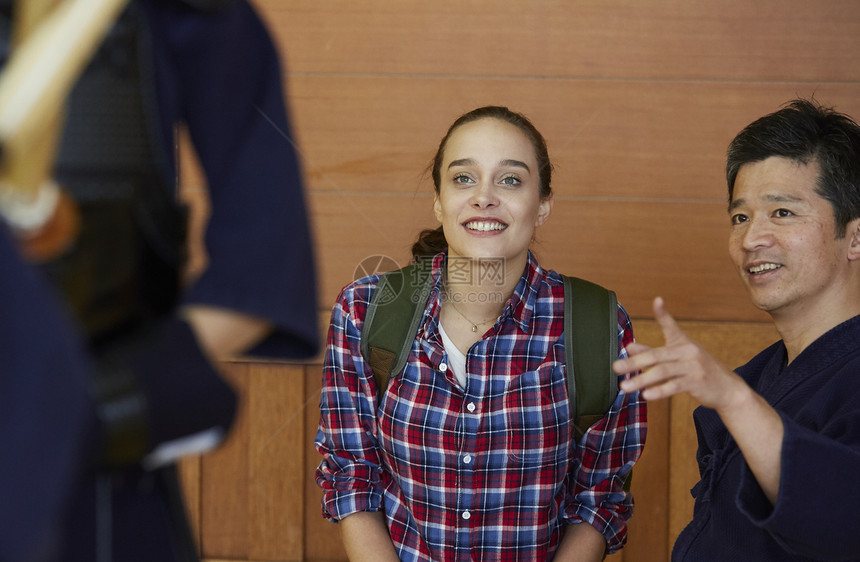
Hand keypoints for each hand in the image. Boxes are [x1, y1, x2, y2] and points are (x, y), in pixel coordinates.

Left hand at [614, 297, 745, 411]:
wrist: (728, 389)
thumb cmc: (698, 372)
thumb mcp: (677, 359)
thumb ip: (653, 353)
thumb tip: (629, 347)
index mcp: (683, 342)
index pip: (671, 325)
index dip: (663, 313)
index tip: (657, 300)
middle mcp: (688, 351)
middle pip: (656, 355)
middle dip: (633, 362)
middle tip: (615, 367)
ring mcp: (694, 366)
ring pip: (663, 372)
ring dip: (641, 380)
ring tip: (624, 387)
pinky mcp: (698, 382)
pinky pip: (675, 386)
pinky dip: (659, 391)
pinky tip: (646, 395)